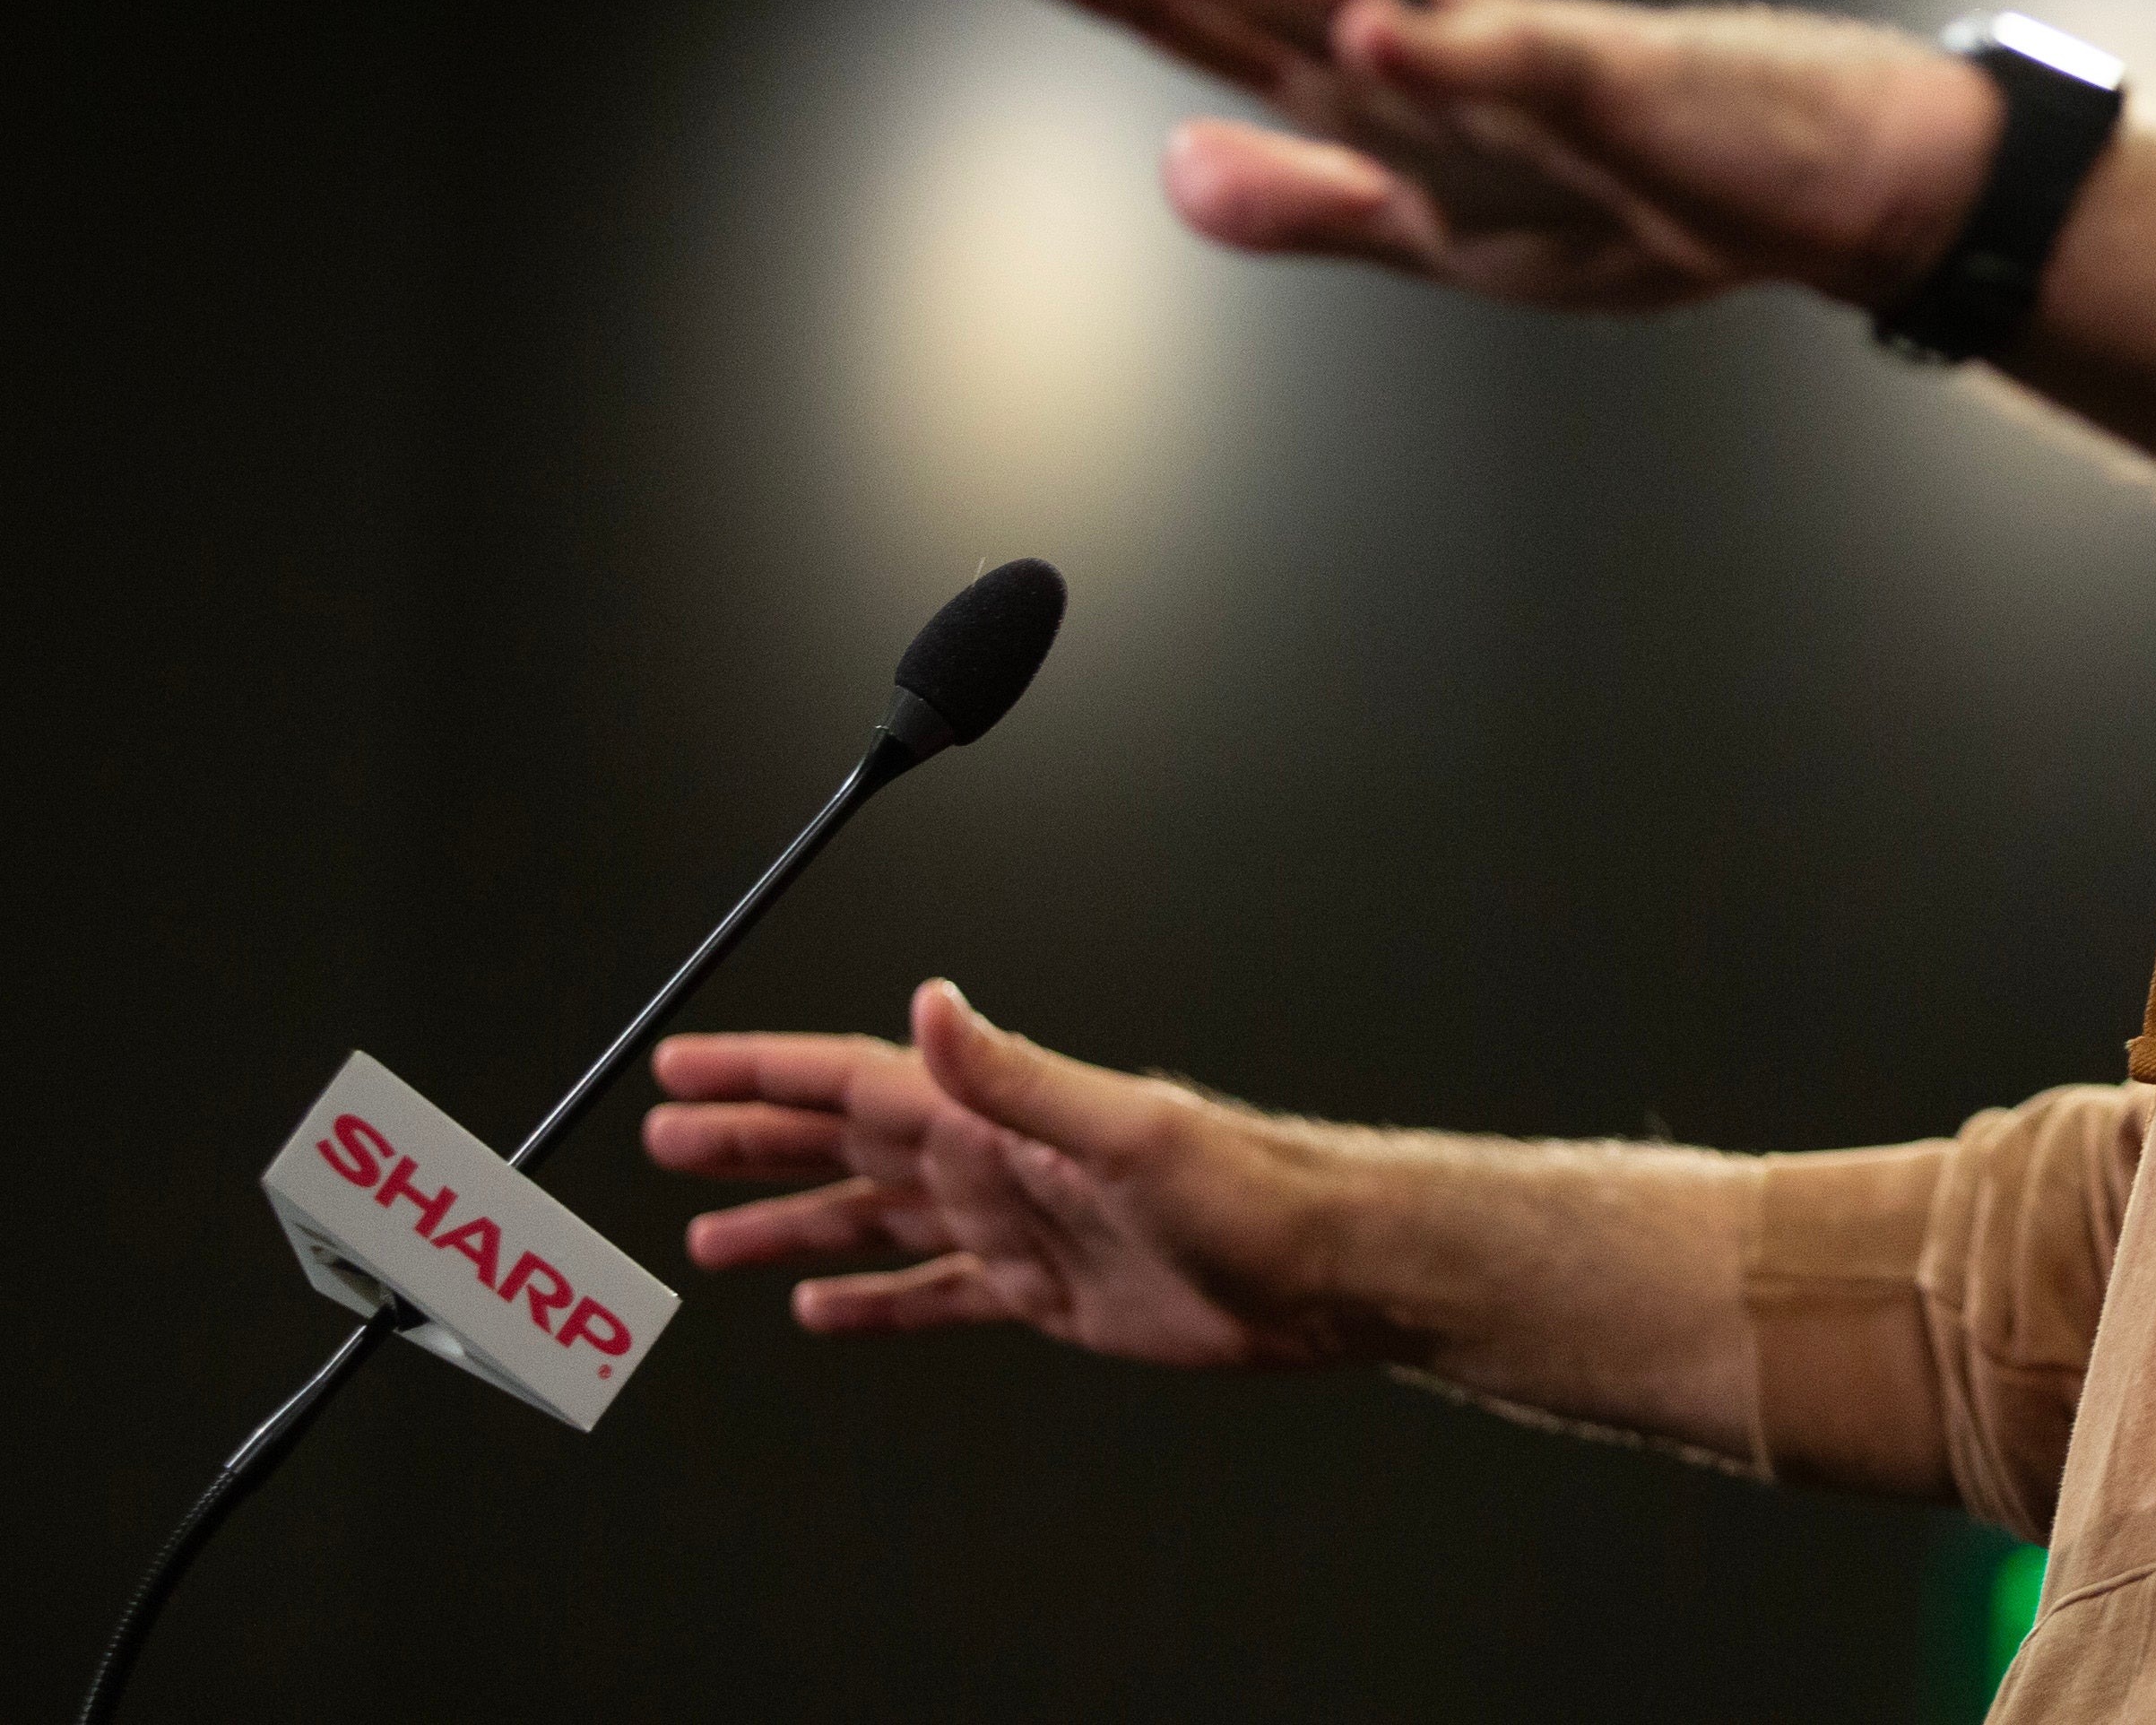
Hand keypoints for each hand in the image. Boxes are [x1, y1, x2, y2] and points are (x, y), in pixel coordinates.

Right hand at [646, 979, 1363, 1367]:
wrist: (1327, 1269)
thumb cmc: (1256, 1189)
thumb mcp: (1128, 1129)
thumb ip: (1019, 1076)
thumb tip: (932, 1006)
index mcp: (1002, 1118)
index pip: (855, 1080)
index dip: (764, 1071)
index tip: (681, 1066)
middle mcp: (1000, 1164)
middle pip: (847, 1142)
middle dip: (753, 1139)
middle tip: (666, 1139)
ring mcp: (1021, 1228)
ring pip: (879, 1219)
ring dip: (797, 1222)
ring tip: (710, 1242)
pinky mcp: (1051, 1294)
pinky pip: (938, 1295)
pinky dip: (877, 1301)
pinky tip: (824, 1312)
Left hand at [897, 0, 1998, 312]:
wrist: (1836, 184)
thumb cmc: (1663, 196)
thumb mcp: (1449, 239)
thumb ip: (1310, 206)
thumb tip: (1165, 170)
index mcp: (1372, 95)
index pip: (1188, 14)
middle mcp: (1418, 54)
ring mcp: (1514, 65)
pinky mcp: (1618, 91)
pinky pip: (1519, 70)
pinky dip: (1442, 54)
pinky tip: (1364, 34)